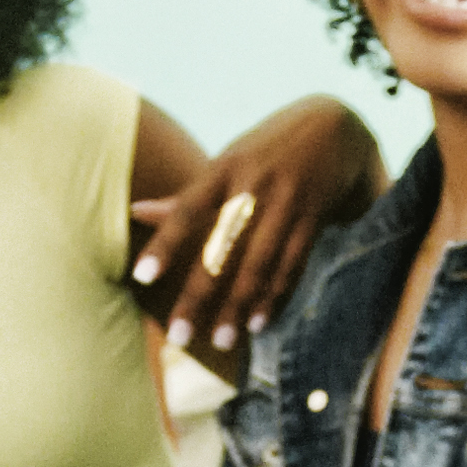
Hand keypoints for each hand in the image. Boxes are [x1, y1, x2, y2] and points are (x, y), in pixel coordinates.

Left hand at [131, 98, 378, 356]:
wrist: (332, 125)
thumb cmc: (264, 151)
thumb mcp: (225, 163)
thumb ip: (185, 197)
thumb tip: (134, 213)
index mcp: (223, 169)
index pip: (187, 210)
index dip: (165, 244)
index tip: (141, 277)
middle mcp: (254, 185)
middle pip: (222, 248)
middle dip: (199, 294)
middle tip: (178, 338)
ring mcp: (287, 201)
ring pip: (259, 263)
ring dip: (239, 306)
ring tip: (221, 341)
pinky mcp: (314, 216)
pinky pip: (293, 263)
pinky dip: (275, 295)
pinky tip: (258, 324)